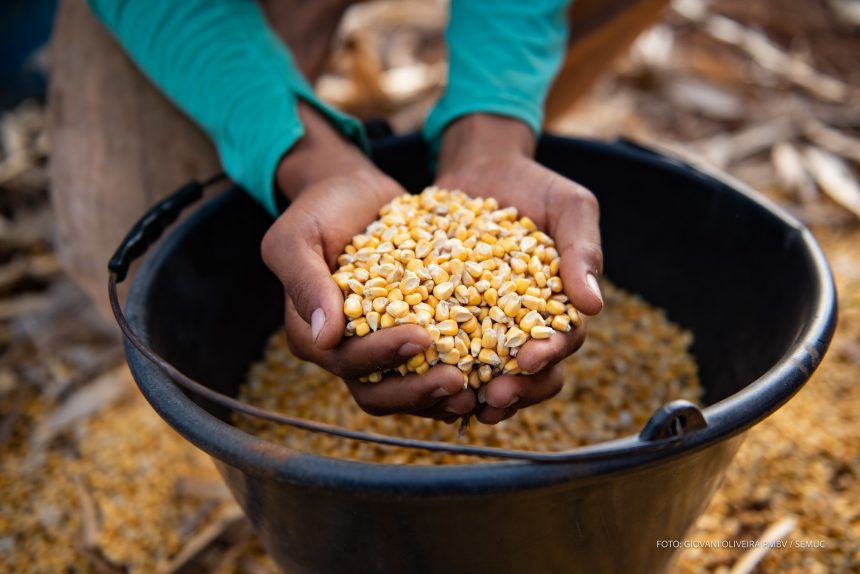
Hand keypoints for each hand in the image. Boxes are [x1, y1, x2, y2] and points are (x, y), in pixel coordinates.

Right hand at [261, 103, 474, 420]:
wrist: (353, 192)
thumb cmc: (318, 209)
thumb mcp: (296, 237)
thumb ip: (304, 282)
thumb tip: (324, 336)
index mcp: (313, 336)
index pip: (345, 361)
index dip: (382, 356)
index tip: (421, 336)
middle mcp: (346, 351)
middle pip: (378, 390)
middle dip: (417, 390)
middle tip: (458, 381)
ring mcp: (381, 346)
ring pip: (408, 387)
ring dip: (440, 394)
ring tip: (476, 389)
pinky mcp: (411, 333)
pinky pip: (432, 363)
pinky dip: (458, 370)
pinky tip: (488, 370)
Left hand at [434, 114, 603, 423]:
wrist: (483, 167)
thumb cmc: (537, 187)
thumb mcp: (570, 207)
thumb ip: (583, 251)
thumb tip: (593, 306)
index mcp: (559, 309)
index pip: (562, 343)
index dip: (549, 356)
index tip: (533, 359)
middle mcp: (522, 325)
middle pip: (526, 373)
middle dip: (515, 389)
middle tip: (495, 397)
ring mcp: (483, 323)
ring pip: (485, 371)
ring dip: (474, 391)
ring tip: (459, 402)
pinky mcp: (445, 314)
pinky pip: (442, 345)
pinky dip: (435, 365)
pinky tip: (419, 375)